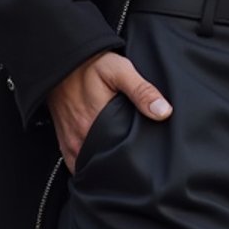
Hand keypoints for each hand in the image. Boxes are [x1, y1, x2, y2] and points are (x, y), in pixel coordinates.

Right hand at [47, 49, 172, 173]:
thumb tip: (164, 112)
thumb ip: (141, 91)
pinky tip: (105, 156)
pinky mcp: (65, 143)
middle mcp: (80, 140)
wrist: (63, 61)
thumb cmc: (92, 65)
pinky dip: (91, 164)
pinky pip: (78, 164)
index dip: (134, 161)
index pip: (119, 158)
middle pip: (105, 164)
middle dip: (122, 166)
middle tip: (140, 160)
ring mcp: (71, 144)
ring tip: (124, 158)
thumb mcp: (120, 70)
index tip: (147, 160)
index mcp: (94, 126)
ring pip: (91, 166)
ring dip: (106, 165)